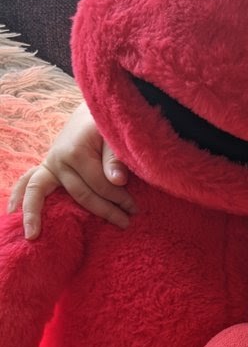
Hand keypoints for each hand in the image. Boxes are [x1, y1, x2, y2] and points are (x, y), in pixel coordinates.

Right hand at [6, 101, 134, 238]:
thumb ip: (116, 158)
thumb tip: (117, 180)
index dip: (119, 198)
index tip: (135, 208)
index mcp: (76, 152)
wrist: (94, 111)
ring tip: (33, 235)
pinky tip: (12, 213)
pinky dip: (19, 196)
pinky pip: (28, 182)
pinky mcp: (47, 166)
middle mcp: (57, 159)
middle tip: (126, 222)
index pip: (99, 185)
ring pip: (42, 192)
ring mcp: (49, 163)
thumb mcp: (115, 137)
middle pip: (81, 194)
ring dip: (38, 214)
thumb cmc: (106, 125)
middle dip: (105, 209)